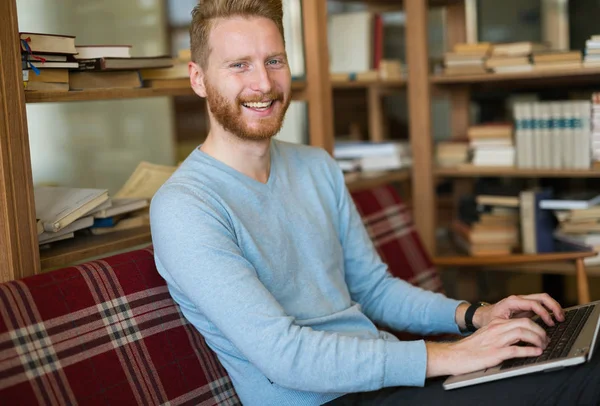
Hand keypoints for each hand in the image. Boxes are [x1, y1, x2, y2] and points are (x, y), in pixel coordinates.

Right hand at [426, 317, 548, 377]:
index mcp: (495, 324)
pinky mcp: (495, 353)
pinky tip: (536, 353)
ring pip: (524, 333)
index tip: (542, 334)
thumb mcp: (487, 336)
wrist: (455, 355)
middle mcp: (497, 329)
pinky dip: (529, 351)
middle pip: (526, 323)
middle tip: (546, 340)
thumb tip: (520, 339)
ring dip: (538, 340)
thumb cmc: (470, 348)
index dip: (536, 326)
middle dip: (540, 332)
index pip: (522, 319)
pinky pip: (517, 350)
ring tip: (543, 346)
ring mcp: (496, 341)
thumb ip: (501, 334)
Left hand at [474, 293, 564, 328]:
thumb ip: (510, 326)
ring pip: (543, 299)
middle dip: (553, 306)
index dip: (543, 312)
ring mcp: (523, 302)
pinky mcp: (525, 307)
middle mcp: (519, 300)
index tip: (550, 323)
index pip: (533, 303)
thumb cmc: (488, 320)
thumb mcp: (498, 324)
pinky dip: (548, 310)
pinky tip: (553, 319)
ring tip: (560, 318)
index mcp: (512, 302)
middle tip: (560, 318)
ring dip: (553, 307)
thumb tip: (524, 332)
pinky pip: (540, 305)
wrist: (482, 316)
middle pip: (541, 297)